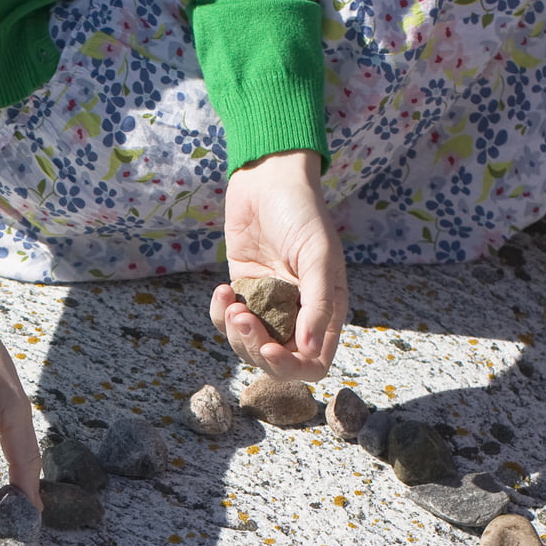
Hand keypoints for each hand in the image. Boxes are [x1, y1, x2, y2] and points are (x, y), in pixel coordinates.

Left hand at [210, 149, 345, 379]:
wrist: (268, 179)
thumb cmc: (302, 213)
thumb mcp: (318, 257)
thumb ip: (317, 305)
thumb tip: (307, 350)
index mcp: (325, 311)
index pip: (312, 362)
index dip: (291, 366)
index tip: (270, 348)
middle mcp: (298, 314)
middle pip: (276, 360)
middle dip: (255, 347)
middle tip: (243, 318)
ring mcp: (268, 306)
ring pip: (247, 345)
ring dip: (234, 332)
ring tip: (231, 302)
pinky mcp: (242, 293)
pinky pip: (227, 322)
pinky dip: (220, 314)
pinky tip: (222, 291)